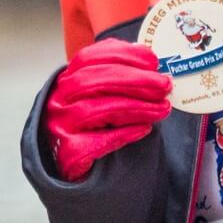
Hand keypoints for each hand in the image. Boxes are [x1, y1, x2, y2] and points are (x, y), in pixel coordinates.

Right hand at [42, 40, 172, 180]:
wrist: (74, 167)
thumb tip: (146, 58)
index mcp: (67, 79)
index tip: (152, 62)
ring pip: (94, 110)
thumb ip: (119, 75)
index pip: (90, 58)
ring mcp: (60, 126)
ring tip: (162, 109)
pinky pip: (96, 142)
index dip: (123, 56)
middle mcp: (59, 99)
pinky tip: (144, 129)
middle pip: (92, 81)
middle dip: (134, 80)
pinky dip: (124, 133)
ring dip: (135, 106)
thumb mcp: (102, 95)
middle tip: (163, 85)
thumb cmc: (92, 126)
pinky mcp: (67, 153)